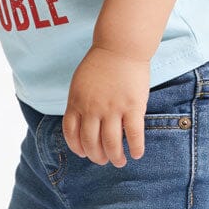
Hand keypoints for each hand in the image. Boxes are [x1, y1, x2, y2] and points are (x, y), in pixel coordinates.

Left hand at [62, 45, 150, 165]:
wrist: (120, 46)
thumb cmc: (100, 63)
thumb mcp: (79, 83)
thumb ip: (79, 102)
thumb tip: (80, 122)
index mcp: (77, 103)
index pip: (71, 133)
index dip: (77, 147)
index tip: (84, 153)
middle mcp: (92, 109)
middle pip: (91, 142)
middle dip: (97, 157)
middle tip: (104, 161)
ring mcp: (113, 109)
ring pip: (111, 143)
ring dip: (115, 157)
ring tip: (119, 162)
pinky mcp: (133, 107)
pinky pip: (133, 134)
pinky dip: (135, 148)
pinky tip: (136, 154)